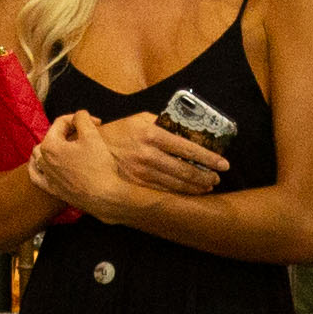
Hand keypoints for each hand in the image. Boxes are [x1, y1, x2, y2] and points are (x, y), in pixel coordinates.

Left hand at [25, 111, 128, 214]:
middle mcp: (43, 161)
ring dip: (52, 146)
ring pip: (40, 155)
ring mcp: (46, 176)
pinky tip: (44, 164)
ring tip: (66, 145)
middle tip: (85, 133)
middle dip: (67, 131)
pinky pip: (36, 176)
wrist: (104, 197)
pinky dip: (38, 167)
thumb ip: (82, 118)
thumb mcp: (92, 135)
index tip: (97, 123)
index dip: (80, 119)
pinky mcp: (52, 189)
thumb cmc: (98, 166)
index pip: (61, 123)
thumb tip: (78, 115)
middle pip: (51, 137)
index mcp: (49, 145)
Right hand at [92, 112, 227, 198]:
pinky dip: (178, 194)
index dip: (208, 158)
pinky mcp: (135, 185)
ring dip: (195, 187)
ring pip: (176, 184)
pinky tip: (188, 193)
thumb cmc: (118, 132)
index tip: (222, 163)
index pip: (188, 148)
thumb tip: (185, 129)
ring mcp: (141, 172)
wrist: (90, 150)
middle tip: (217, 177)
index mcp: (151, 134)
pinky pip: (162, 192)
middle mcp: (148, 154)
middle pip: (185, 170)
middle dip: (205, 176)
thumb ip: (162, 123)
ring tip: (207, 186)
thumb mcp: (138, 119)